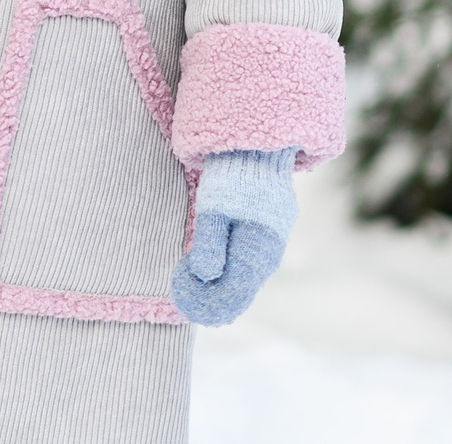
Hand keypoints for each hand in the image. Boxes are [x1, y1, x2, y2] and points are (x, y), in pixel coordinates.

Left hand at [171, 147, 299, 324]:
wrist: (257, 151)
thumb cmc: (233, 177)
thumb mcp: (213, 207)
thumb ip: (209, 243)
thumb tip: (204, 276)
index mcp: (259, 251)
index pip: (234, 293)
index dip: (207, 300)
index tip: (182, 292)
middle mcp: (270, 257)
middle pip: (239, 292)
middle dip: (210, 295)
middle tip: (181, 288)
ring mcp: (271, 250)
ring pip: (243, 281)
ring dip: (217, 284)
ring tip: (188, 277)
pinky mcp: (266, 241)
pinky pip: (246, 267)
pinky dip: (227, 271)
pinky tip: (207, 266)